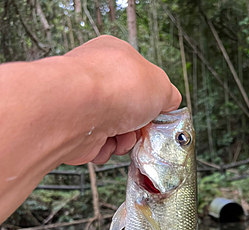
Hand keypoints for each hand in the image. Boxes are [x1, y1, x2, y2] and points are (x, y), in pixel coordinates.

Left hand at [63, 35, 180, 164]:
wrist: (78, 111)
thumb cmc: (113, 88)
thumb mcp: (161, 84)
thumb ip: (169, 95)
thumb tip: (169, 103)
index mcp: (116, 57)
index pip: (140, 81)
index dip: (152, 101)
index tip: (158, 113)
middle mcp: (97, 80)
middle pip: (130, 112)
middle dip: (139, 126)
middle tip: (141, 127)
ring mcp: (85, 106)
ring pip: (117, 133)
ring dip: (125, 141)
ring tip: (121, 136)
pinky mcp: (76, 131)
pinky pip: (100, 147)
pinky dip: (106, 149)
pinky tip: (105, 142)